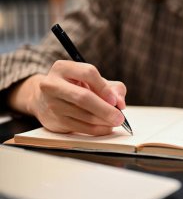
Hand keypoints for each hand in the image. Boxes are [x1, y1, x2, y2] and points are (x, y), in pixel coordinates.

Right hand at [8, 60, 126, 134]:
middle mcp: (53, 84)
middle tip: (120, 118)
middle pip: (83, 97)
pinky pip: (81, 128)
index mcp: (63, 68)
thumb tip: (120, 103)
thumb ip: (112, 88)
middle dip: (105, 109)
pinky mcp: (55, 121)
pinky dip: (98, 130)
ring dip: (104, 121)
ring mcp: (52, 104)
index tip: (114, 100)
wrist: (46, 101)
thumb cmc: (76, 87)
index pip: (88, 73)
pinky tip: (107, 128)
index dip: (104, 87)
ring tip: (115, 121)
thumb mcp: (93, 81)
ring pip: (84, 115)